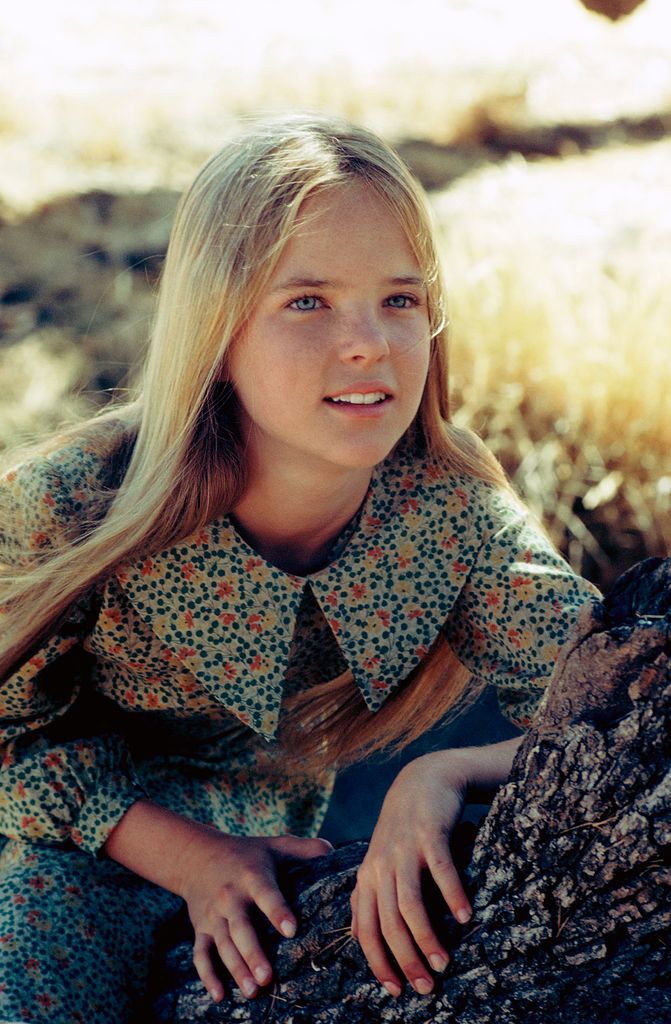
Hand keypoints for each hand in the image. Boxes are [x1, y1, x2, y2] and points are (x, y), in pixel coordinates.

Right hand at [179, 830, 331, 1002]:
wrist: (197, 856)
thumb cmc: (246, 854)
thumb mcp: (273, 846)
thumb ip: (303, 849)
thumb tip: (333, 850)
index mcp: (252, 876)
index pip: (266, 894)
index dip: (278, 911)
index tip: (291, 930)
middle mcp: (230, 897)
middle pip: (241, 928)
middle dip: (253, 953)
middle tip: (267, 978)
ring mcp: (213, 915)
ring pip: (223, 945)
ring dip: (236, 969)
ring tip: (253, 991)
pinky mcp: (200, 929)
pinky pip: (200, 955)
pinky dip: (207, 976)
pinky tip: (219, 996)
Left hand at [350, 751, 471, 996]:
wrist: (424, 779)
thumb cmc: (404, 828)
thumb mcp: (380, 860)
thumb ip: (370, 895)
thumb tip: (360, 938)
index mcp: (367, 876)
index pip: (365, 929)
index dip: (378, 963)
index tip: (396, 991)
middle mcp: (381, 865)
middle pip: (388, 923)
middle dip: (405, 960)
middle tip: (426, 986)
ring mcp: (405, 849)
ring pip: (410, 903)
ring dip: (426, 937)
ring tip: (443, 962)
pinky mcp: (430, 833)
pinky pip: (441, 871)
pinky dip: (452, 896)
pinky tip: (465, 917)